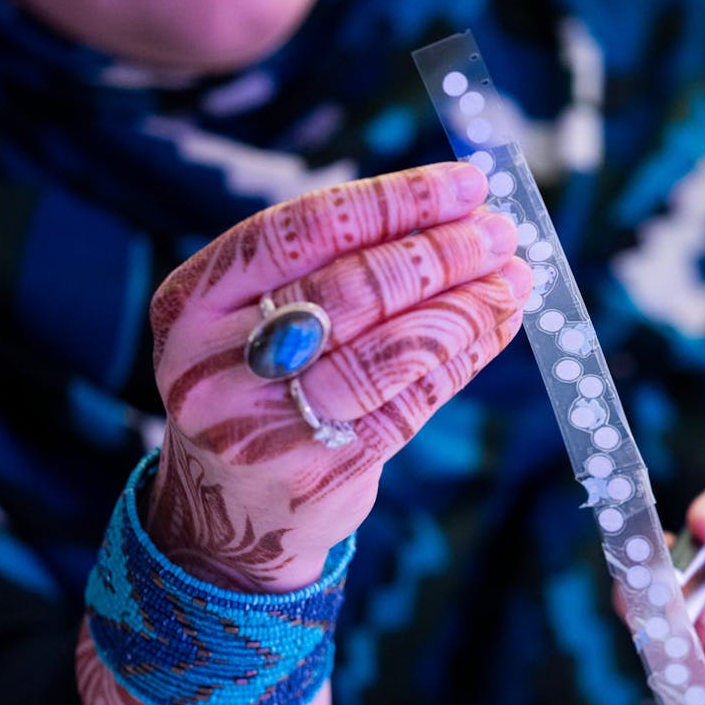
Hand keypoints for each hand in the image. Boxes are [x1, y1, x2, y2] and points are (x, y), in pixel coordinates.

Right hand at [145, 162, 530, 590]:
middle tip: (500, 232)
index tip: (466, 183)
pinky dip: (463, 358)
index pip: (305, 228)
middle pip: (353, 287)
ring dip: (465, 306)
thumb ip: (322, 268)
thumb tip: (452, 211)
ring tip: (512, 279)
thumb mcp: (248, 322)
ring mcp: (265, 425)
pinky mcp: (319, 474)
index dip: (396, 199)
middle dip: (442, 251)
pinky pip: (411, 403)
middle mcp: (218, 362)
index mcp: (192, 301)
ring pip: (389, 350)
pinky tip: (494, 328)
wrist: (221, 522)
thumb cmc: (255, 391)